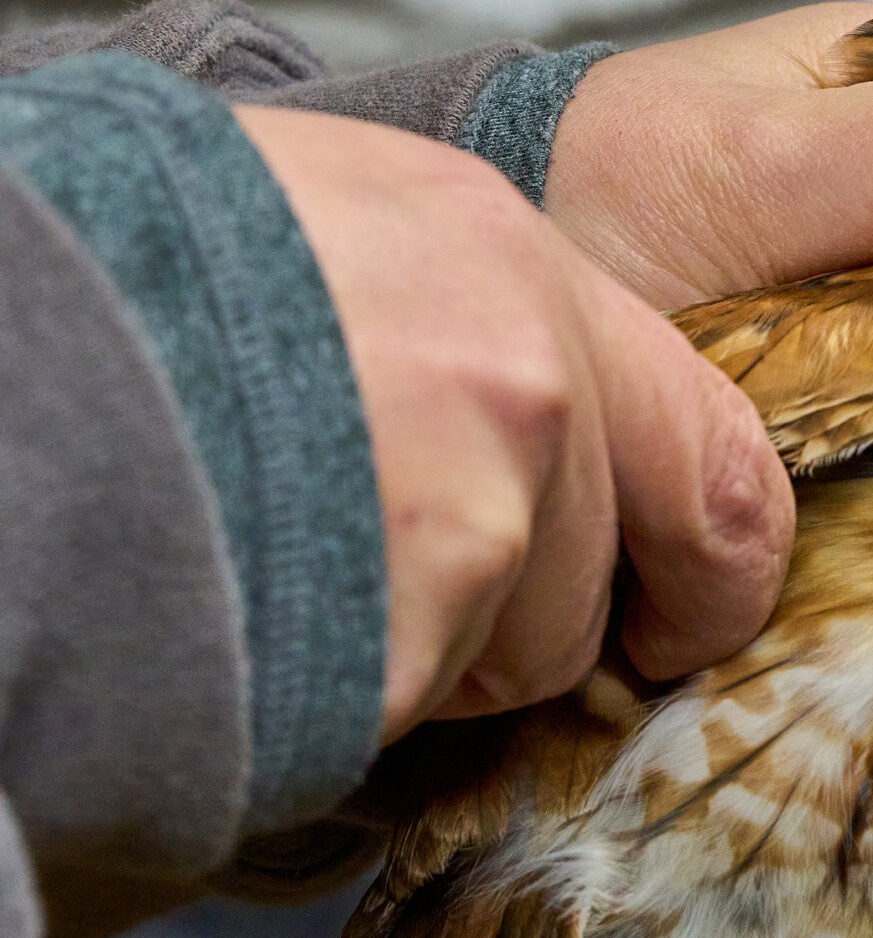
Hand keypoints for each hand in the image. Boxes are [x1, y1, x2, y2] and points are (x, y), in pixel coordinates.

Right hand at [234, 107, 795, 741]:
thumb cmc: (96, 288)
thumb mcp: (285, 227)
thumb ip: (423, 307)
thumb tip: (498, 404)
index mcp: (488, 247)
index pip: (708, 428)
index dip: (712, 541)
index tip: (690, 603)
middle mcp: (516, 362)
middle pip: (622, 557)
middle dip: (554, 620)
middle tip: (448, 624)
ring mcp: (471, 498)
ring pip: (518, 649)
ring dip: (419, 656)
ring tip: (271, 570)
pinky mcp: (395, 623)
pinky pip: (406, 710)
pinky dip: (336, 703)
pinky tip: (240, 621)